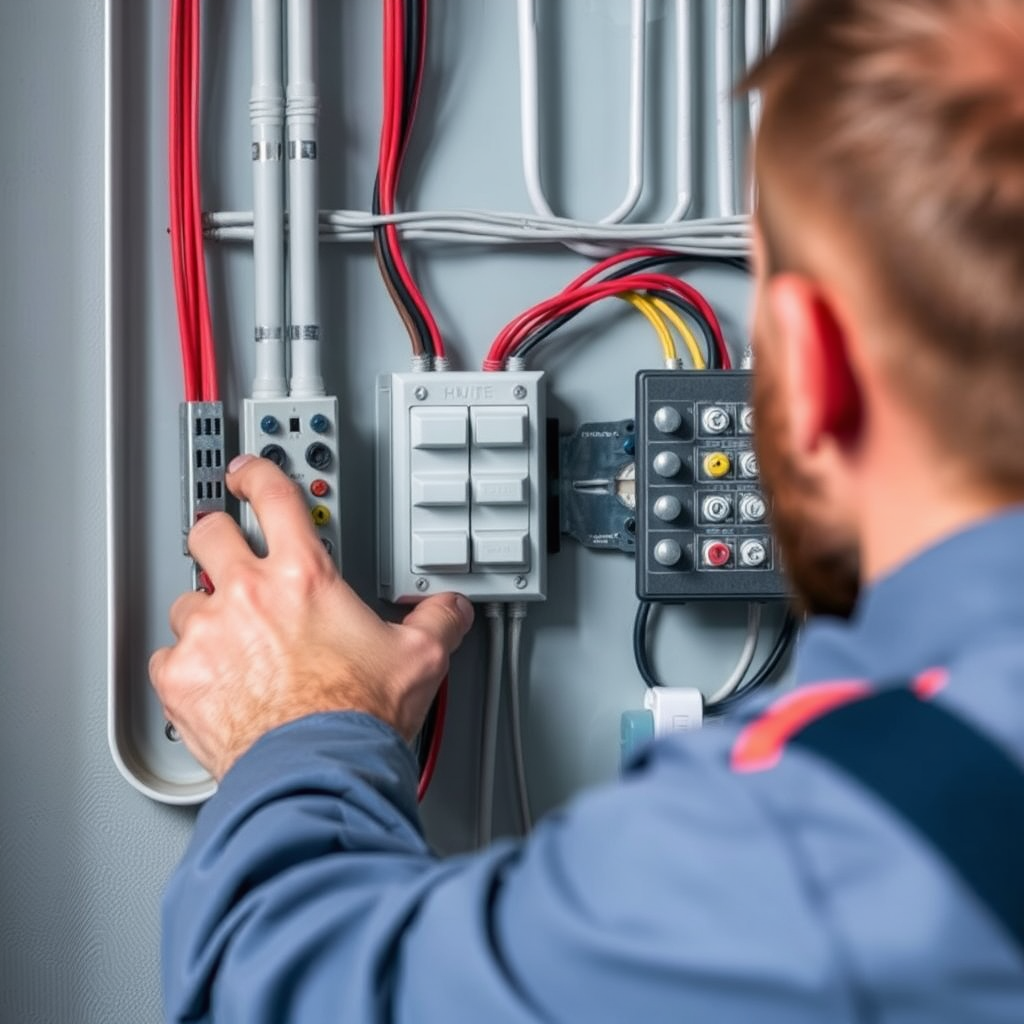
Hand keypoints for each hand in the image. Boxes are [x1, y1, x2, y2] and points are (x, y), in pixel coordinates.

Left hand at [149, 455, 474, 780]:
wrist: (316, 770)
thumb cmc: (358, 716)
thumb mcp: (419, 657)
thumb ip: (438, 620)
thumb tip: (451, 609)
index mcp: (304, 577)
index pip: (274, 498)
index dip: (258, 474)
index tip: (247, 474)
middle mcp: (248, 595)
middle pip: (209, 534)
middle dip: (215, 534)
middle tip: (226, 549)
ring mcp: (208, 634)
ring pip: (187, 601)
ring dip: (206, 614)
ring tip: (231, 643)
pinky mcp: (180, 678)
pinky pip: (168, 658)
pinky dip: (187, 667)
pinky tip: (213, 683)